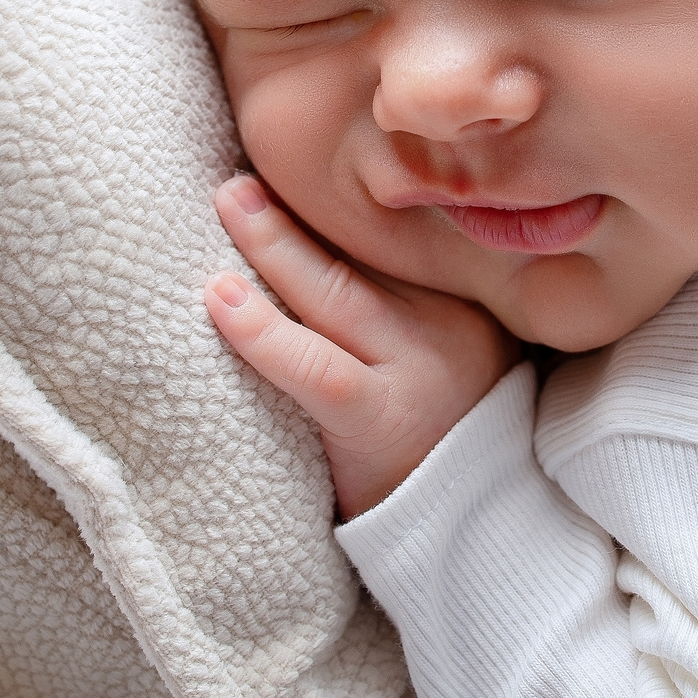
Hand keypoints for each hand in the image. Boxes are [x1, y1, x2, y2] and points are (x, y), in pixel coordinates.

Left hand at [205, 175, 519, 517]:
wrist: (476, 530)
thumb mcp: (439, 355)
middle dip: (295, 211)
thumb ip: (398, 304)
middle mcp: (450, 324)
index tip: (284, 166)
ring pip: (333, 294)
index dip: (332, 205)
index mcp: (463, 300)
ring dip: (273, 247)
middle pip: (359, 254)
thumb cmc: (435, 440)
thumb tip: (311, 239)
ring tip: (230, 203)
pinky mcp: (382, 418)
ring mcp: (419, 369)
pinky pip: (317, 369)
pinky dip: (262, 333)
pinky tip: (221, 298)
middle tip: (239, 177)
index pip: (390, 238)